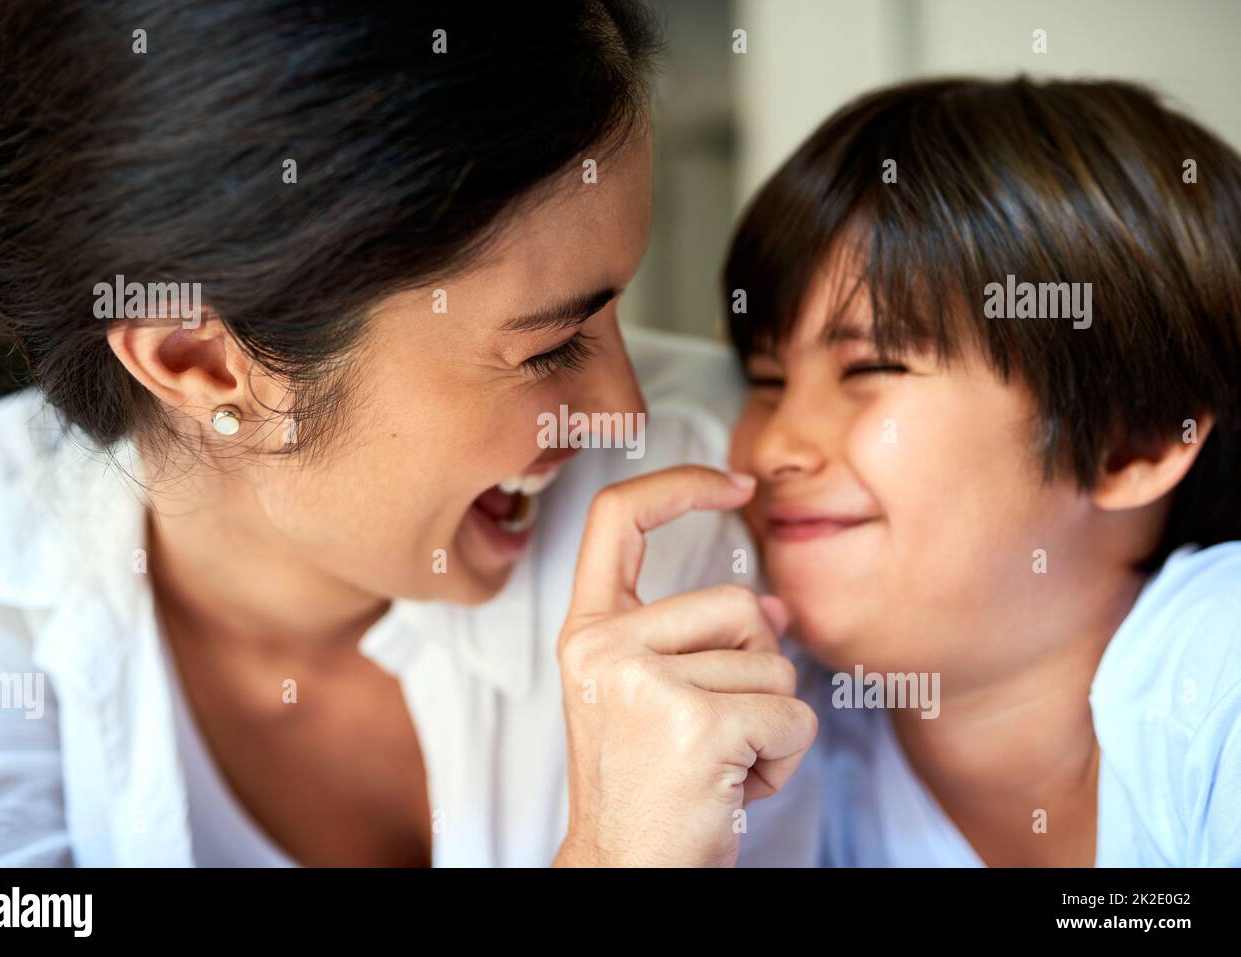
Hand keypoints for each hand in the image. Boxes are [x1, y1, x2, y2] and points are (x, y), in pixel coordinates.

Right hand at [554, 466, 817, 866]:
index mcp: (587, 631)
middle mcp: (604, 645)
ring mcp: (645, 681)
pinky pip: (793, 717)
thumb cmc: (643, 789)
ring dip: (769, 723)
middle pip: (739, 603)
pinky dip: (783, 760)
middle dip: (757, 669)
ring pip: (775, 665)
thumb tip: (777, 610)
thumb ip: (703, 641)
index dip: (680, 485)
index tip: (735, 484)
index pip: (617, 517)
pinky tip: (734, 787)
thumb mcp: (653, 698)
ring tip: (717, 764)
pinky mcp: (695, 723)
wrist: (623, 872)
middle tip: (713, 731)